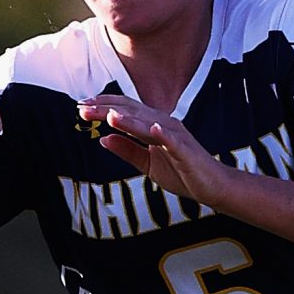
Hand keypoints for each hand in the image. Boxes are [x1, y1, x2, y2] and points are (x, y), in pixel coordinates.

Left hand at [79, 96, 224, 205]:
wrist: (212, 187)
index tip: (80, 108)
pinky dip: (162, 134)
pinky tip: (150, 129)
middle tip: (82, 108)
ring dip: (128, 119)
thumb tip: (103, 139)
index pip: (125, 110)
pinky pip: (172, 140)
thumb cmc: (182, 173)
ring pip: (148, 123)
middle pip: (131, 112)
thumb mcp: (147, 163)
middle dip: (106, 109)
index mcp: (153, 126)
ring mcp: (175, 136)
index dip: (103, 107)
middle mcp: (163, 125)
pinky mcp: (186, 150)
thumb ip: (127, 150)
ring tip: (108, 115)